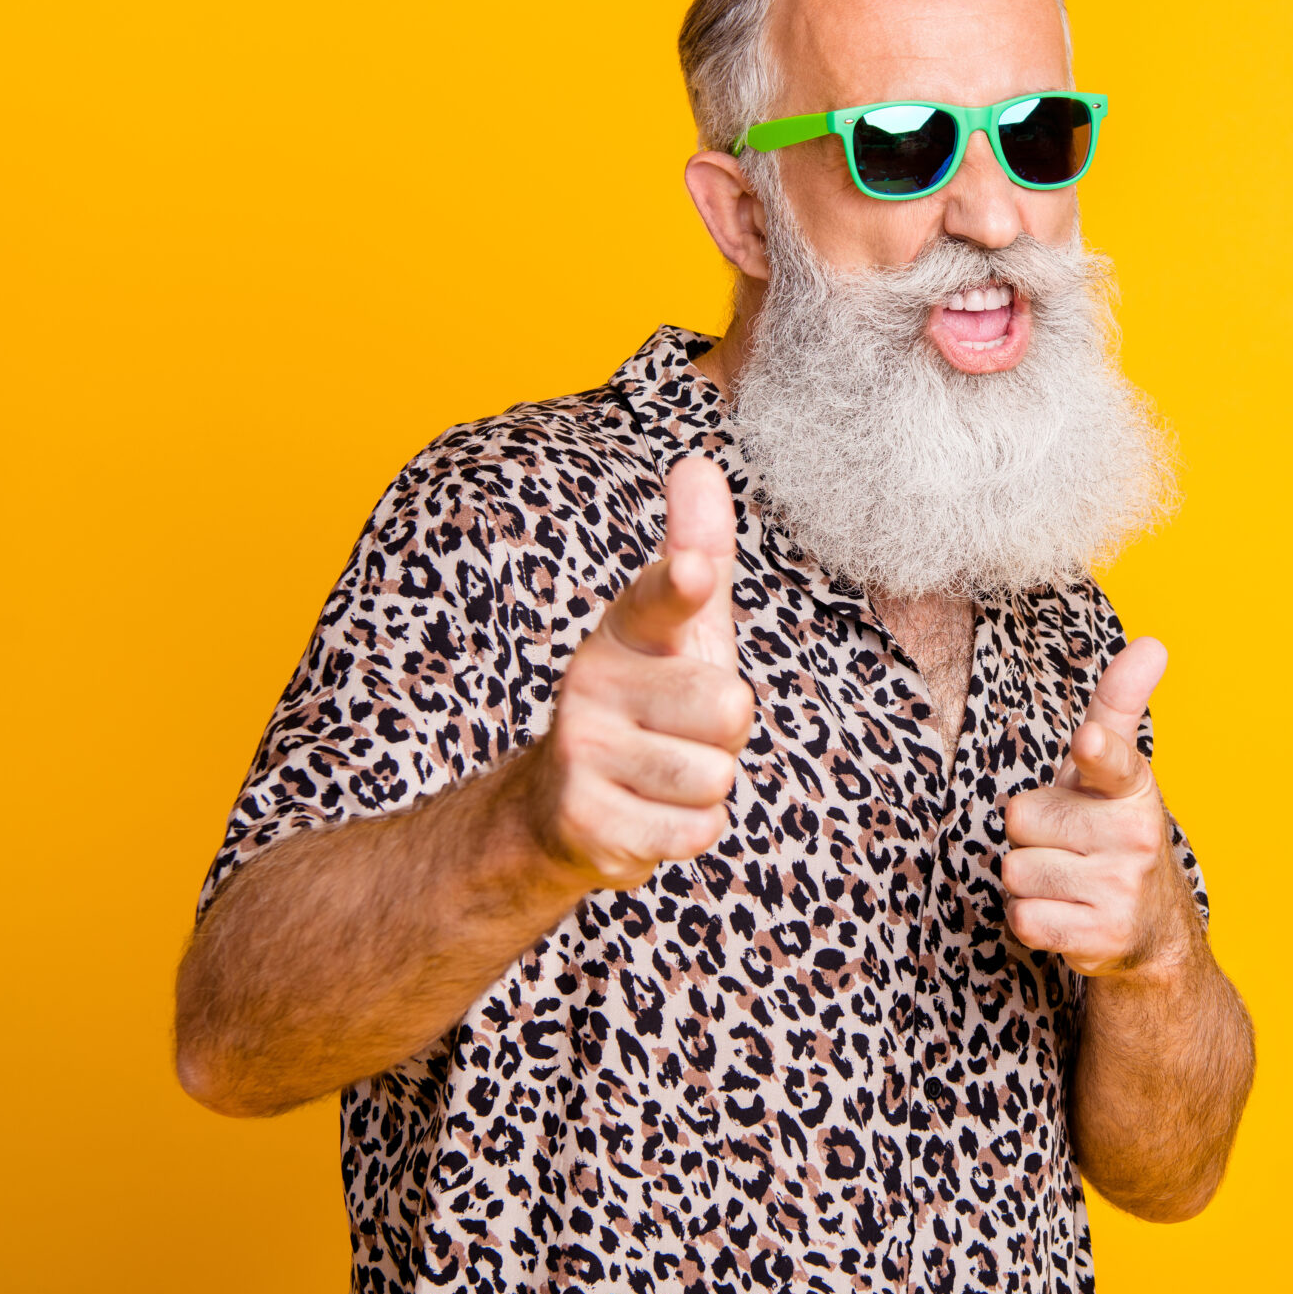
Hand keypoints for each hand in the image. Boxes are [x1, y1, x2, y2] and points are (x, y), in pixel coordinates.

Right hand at [519, 456, 752, 889]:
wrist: (563, 812)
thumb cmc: (648, 705)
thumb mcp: (678, 631)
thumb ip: (697, 550)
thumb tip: (698, 461)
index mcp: (623, 629)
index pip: (657, 598)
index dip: (680, 585)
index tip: (698, 571)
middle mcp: (591, 682)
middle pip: (728, 706)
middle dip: (726, 734)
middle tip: (684, 734)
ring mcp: (582, 752)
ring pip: (714, 774)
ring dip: (706, 785)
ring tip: (665, 775)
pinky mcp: (587, 822)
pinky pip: (695, 830)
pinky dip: (688, 832)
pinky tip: (651, 817)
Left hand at [1003, 638, 1193, 977]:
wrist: (1152, 931)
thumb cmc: (1114, 831)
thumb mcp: (1116, 771)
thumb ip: (1120, 705)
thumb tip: (1154, 642)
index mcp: (1135, 787)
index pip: (1114, 762)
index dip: (1098, 752)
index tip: (1090, 742)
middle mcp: (1136, 836)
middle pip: (1022, 817)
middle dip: (1033, 834)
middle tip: (1070, 846)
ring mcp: (1120, 889)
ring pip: (1016, 869)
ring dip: (1029, 879)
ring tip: (1068, 881)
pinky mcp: (1100, 937)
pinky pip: (1022, 917)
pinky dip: (1031, 918)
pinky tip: (1064, 914)